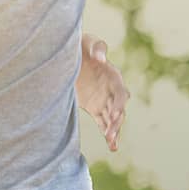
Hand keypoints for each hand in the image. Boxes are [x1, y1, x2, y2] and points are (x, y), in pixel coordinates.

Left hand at [77, 37, 129, 152]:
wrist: (67, 55)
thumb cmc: (80, 46)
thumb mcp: (87, 42)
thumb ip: (97, 47)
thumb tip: (101, 59)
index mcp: (113, 76)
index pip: (121, 92)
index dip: (119, 103)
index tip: (114, 114)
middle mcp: (111, 90)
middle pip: (119, 109)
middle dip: (117, 121)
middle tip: (110, 133)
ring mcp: (104, 100)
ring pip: (112, 119)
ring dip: (113, 130)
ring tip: (111, 142)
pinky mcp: (94, 108)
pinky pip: (103, 123)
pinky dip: (107, 134)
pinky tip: (113, 147)